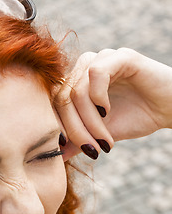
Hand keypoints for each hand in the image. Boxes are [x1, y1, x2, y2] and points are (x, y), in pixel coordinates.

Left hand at [55, 48, 171, 160]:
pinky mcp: (120, 56)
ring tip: (104, 140)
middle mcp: (85, 67)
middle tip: (91, 150)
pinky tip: (108, 112)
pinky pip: (96, 74)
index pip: (53, 103)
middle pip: (62, 98)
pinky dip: (98, 98)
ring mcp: (102, 59)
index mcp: (76, 82)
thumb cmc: (136, 118)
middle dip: (74, 130)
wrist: (170, 109)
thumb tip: (55, 157)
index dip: (56, 127)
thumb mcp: (100, 135)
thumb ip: (77, 142)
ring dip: (89, 122)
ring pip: (77, 91)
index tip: (65, 149)